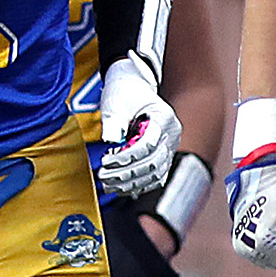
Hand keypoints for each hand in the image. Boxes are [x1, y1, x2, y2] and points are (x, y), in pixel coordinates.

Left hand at [90, 58, 179, 197]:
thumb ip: (114, 120)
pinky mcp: (163, 157)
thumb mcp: (116, 102)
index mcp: (164, 117)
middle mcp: (172, 134)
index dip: (127, 157)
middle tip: (104, 176)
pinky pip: (154, 177)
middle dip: (127, 173)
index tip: (106, 161)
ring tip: (108, 184)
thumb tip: (111, 139)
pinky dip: (137, 184)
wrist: (133, 89)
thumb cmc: (125, 93)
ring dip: (131, 183)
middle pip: (153, 162)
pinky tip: (119, 187)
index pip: (149, 145)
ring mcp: (170, 147)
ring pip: (155, 174)